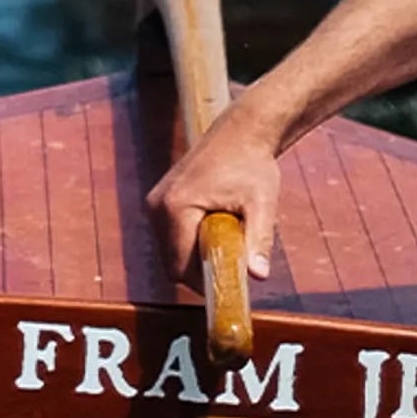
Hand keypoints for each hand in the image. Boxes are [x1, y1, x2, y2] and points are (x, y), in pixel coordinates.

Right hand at [148, 110, 278, 279]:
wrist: (240, 132)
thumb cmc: (253, 166)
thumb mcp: (262, 205)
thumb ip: (258, 241)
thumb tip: (259, 276)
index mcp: (176, 207)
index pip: (179, 267)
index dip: (204, 283)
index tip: (231, 284)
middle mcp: (157, 205)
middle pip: (172, 262)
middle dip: (201, 270)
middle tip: (234, 263)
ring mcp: (155, 202)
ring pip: (170, 251)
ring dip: (196, 257)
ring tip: (228, 239)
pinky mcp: (159, 200)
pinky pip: (171, 237)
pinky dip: (191, 243)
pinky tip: (216, 229)